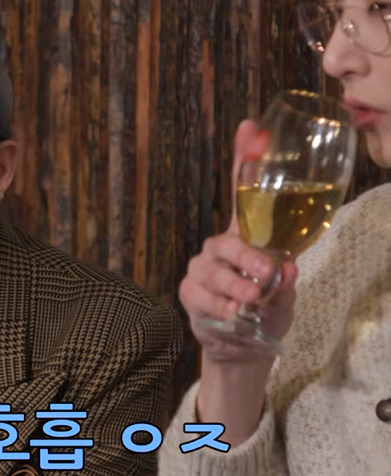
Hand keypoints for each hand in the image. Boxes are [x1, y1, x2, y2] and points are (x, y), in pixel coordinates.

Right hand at [179, 120, 297, 363]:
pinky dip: (220, 305)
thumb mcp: (285, 292)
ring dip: (234, 286)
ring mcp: (200, 269)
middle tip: (266, 273)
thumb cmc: (265, 310)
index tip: (251, 128)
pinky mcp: (189, 293)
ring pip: (211, 270)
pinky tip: (233, 314)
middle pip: (225, 242)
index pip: (242, 192)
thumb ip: (285, 279)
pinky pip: (201, 294)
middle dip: (245, 256)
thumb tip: (286, 267)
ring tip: (253, 301)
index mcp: (245, 237)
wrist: (242, 347)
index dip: (244, 159)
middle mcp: (219, 248)